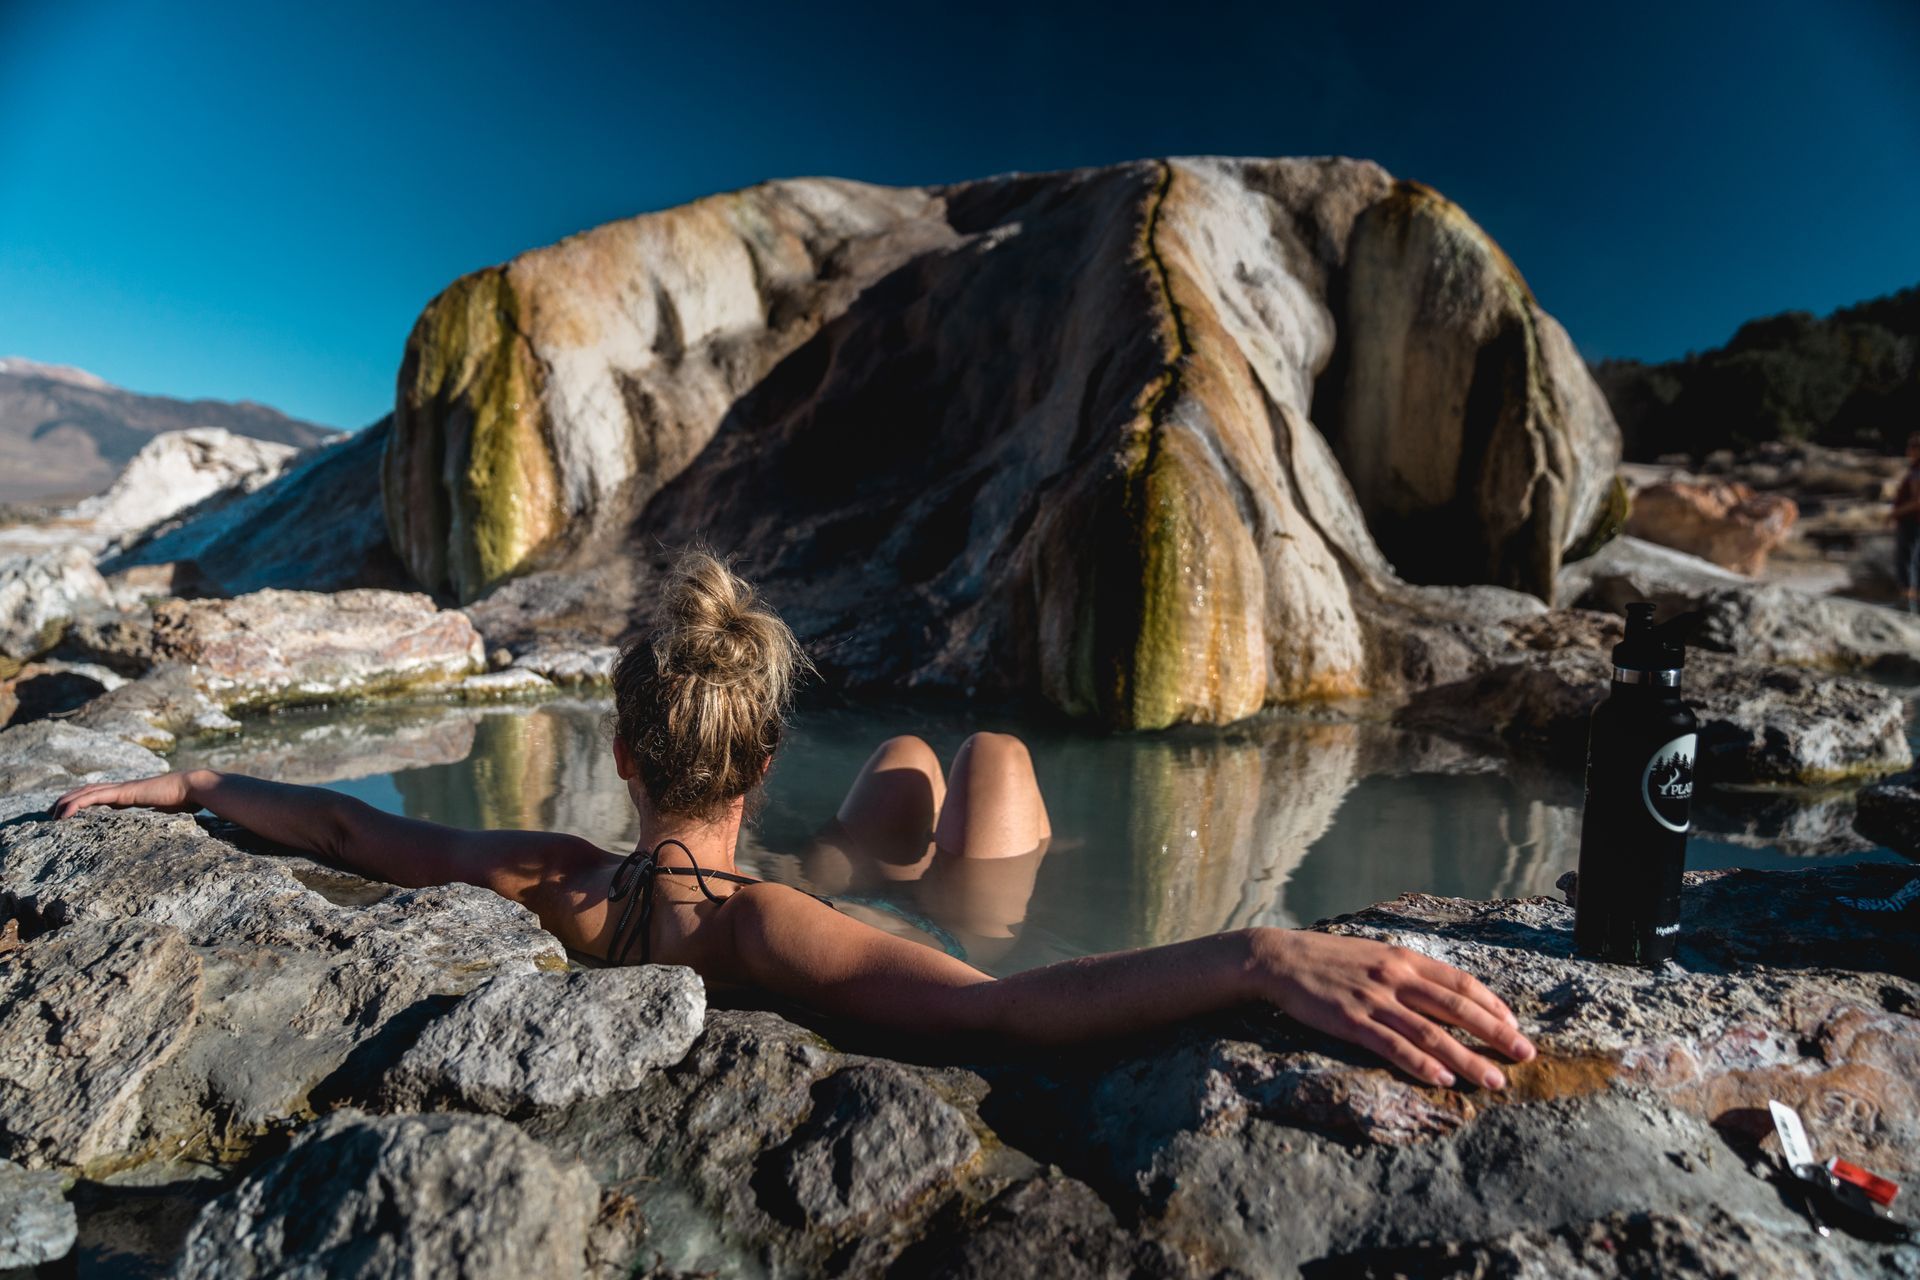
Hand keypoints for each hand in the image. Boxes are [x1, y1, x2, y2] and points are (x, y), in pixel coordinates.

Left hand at [52, 772, 202, 818]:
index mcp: (131, 793)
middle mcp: (122, 788)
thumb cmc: (186, 799)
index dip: (83, 801)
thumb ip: (159, 812)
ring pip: (85, 793)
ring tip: (51, 816)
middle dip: (67, 800)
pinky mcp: (121, 792)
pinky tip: (64, 815)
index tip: (71, 812)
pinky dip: (75, 805)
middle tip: (50, 813)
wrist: (193, 787)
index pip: (100, 794)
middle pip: (87, 790)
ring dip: (65, 803)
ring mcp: (121, 788)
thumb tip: (163, 822)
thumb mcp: (168, 810)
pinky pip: (92, 798)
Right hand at [1249, 928, 1534, 1088]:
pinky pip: (1394, 1046)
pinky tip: (1442, 1080)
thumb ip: (1407, 972)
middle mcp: (1396, 977)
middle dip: (1496, 1034)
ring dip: (1467, 1059)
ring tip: (1494, 1079)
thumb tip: (1440, 992)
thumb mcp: (1375, 954)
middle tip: (1526, 1055)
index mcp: (1404, 959)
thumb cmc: (1328, 959)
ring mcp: (1375, 999)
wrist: (1280, 959)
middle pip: (1457, 1008)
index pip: (1460, 982)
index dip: (1492, 1005)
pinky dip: (1421, 1064)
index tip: (1514, 1026)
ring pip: (1432, 1033)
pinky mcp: (1352, 1021)